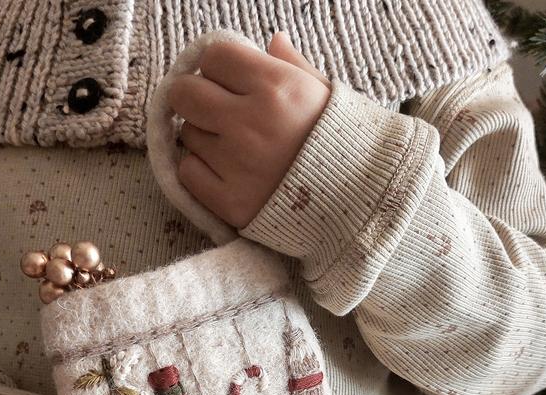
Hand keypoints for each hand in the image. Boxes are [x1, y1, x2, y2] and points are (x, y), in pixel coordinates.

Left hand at [168, 32, 331, 228]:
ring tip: (237, 149)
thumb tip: (273, 41)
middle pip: (185, 94)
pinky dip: (201, 172)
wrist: (360, 202)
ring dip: (205, 138)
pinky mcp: (230, 202)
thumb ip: (293, 65)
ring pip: (188, 135)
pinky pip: (188, 173)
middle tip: (216, 112)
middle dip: (196, 97)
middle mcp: (250, 123)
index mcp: (275, 88)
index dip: (220, 68)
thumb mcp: (325, 94)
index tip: (232, 83)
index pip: (214, 57)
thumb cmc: (342, 142)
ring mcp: (237, 165)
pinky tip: (228, 173)